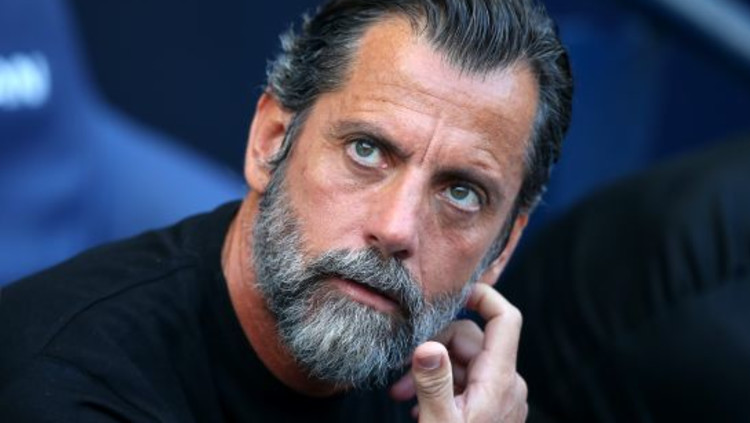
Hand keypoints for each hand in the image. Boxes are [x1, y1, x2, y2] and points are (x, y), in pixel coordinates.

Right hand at [390, 283, 527, 421]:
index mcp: (499, 380)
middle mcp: (506, 384)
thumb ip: (433, 384)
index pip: (505, 318)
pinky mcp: (493, 410)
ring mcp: (501, 398)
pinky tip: (419, 405)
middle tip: (400, 376)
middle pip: (470, 339)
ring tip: (402, 394)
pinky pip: (467, 383)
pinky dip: (442, 386)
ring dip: (432, 371)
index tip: (452, 292)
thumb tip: (427, 346)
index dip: (483, 296)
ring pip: (464, 362)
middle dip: (433, 349)